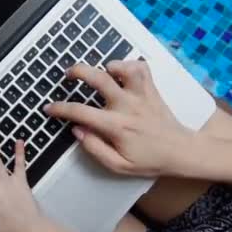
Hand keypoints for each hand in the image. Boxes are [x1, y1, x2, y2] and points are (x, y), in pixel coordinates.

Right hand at [45, 60, 194, 176]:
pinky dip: (128, 65)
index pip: (80, 112)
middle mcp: (127, 106)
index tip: (50, 107)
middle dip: (78, 72)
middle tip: (68, 74)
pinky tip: (121, 72)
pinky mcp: (151, 89)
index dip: (60, 109)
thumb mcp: (119, 166)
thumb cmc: (150, 160)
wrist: (181, 151)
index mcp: (116, 126)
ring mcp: (140, 95)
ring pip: (121, 68)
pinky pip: (140, 68)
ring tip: (100, 73)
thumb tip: (77, 131)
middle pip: (98, 79)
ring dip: (107, 66)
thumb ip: (95, 149)